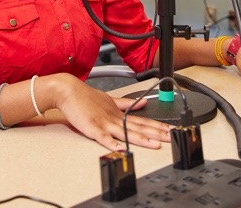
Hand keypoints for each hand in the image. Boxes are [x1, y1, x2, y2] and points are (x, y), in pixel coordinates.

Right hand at [49, 73, 171, 151]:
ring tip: (155, 145)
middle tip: (172, 137)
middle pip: (140, 127)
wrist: (68, 91)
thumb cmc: (86, 97)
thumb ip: (126, 103)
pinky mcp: (93, 128)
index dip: (158, 126)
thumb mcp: (110, 99)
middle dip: (157, 133)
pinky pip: (104, 138)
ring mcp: (105, 123)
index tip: (172, 130)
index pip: (143, 121)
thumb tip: (143, 103)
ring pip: (126, 132)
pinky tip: (122, 149)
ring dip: (142, 139)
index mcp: (119, 113)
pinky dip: (113, 143)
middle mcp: (115, 118)